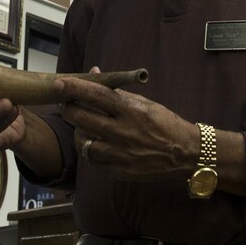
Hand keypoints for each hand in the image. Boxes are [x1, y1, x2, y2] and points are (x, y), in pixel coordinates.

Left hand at [57, 70, 197, 181]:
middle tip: (66, 104)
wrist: (185, 154)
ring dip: (78, 130)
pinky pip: (92, 159)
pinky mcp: (119, 170)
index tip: (60, 83)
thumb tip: (93, 73)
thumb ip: (116, 92)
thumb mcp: (144, 103)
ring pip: (83, 140)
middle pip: (82, 118)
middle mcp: (124, 132)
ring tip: (82, 125)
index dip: (75, 88)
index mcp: (131, 111)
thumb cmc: (164, 124)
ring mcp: (120, 154)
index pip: (96, 95)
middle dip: (68, 108)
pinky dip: (89, 148)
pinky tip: (94, 142)